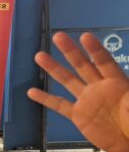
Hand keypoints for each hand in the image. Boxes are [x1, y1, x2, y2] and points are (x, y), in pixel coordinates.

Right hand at [28, 32, 128, 151]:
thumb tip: (128, 97)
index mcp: (116, 82)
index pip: (104, 62)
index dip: (95, 50)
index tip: (84, 36)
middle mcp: (99, 87)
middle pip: (82, 65)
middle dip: (70, 51)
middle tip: (58, 36)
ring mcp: (87, 100)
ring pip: (67, 80)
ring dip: (54, 68)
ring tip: (39, 56)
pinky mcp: (78, 115)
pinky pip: (59, 105)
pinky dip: (45, 98)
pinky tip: (31, 91)